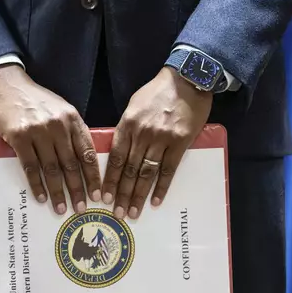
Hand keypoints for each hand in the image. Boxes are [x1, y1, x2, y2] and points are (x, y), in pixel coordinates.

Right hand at [0, 64, 100, 214]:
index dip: (93, 177)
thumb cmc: (34, 99)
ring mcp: (38, 131)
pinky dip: (37, 184)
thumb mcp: (60, 109)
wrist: (5, 83)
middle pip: (71, 164)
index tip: (96, 195)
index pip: (88, 152)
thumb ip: (71, 131)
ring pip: (52, 168)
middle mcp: (58, 125)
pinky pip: (30, 166)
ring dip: (57, 191)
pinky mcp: (18, 136)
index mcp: (72, 119)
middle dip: (77, 189)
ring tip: (61, 208)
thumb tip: (83, 160)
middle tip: (80, 208)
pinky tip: (42, 197)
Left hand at [102, 67, 211, 219]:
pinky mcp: (180, 143)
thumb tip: (119, 151)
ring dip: (139, 195)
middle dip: (122, 194)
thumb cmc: (157, 92)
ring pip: (146, 173)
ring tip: (133, 212)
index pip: (114, 158)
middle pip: (128, 170)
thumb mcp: (134, 106)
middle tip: (117, 213)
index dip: (109, 180)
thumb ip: (126, 129)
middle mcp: (142, 134)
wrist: (187, 79)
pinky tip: (156, 201)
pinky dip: (161, 187)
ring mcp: (161, 139)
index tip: (104, 197)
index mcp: (127, 125)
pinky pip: (168, 170)